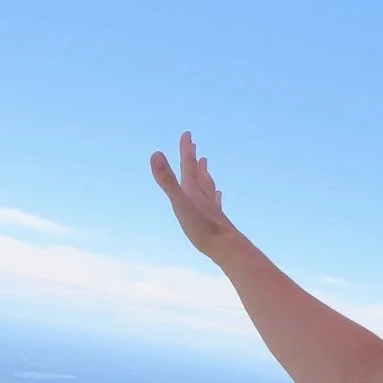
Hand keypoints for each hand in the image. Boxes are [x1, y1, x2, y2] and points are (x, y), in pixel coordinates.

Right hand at [151, 132, 239, 261]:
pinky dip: (215, 196)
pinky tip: (219, 195)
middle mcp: (204, 196)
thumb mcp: (179, 203)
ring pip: (208, 186)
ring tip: (205, 165)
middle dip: (194, 159)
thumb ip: (167, 180)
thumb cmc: (202, 228)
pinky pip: (216, 204)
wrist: (227, 248)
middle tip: (194, 145)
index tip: (188, 133)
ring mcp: (212, 208)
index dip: (186, 149)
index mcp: (193, 191)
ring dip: (205, 174)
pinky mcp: (217, 221)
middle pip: (198, 173)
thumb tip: (156, 153)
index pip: (188, 165)